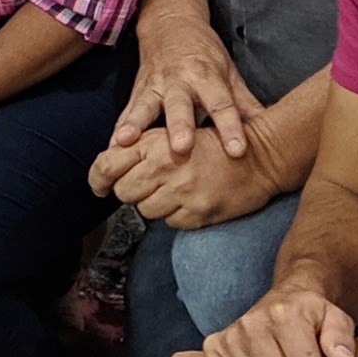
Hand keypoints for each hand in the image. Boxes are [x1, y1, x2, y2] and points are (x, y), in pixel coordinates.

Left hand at [88, 123, 289, 229]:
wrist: (260, 155)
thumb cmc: (212, 143)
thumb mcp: (172, 134)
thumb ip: (140, 148)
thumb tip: (106, 169)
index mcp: (155, 143)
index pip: (107, 165)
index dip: (97, 179)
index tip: (99, 186)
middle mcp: (165, 166)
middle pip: (123, 192)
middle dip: (130, 191)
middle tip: (145, 185)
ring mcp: (183, 192)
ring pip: (145, 210)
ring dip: (153, 203)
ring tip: (172, 189)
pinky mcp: (199, 212)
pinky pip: (170, 222)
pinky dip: (176, 214)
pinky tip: (190, 199)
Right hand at [109, 11, 257, 160]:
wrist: (170, 24)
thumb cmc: (205, 54)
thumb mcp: (230, 73)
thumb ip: (246, 103)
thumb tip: (272, 130)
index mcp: (208, 76)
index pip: (222, 104)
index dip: (230, 127)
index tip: (237, 151)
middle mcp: (179, 80)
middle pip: (180, 106)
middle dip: (180, 127)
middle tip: (181, 148)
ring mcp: (154, 85)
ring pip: (145, 107)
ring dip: (136, 125)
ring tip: (126, 142)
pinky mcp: (136, 91)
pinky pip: (126, 112)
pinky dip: (118, 128)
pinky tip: (110, 147)